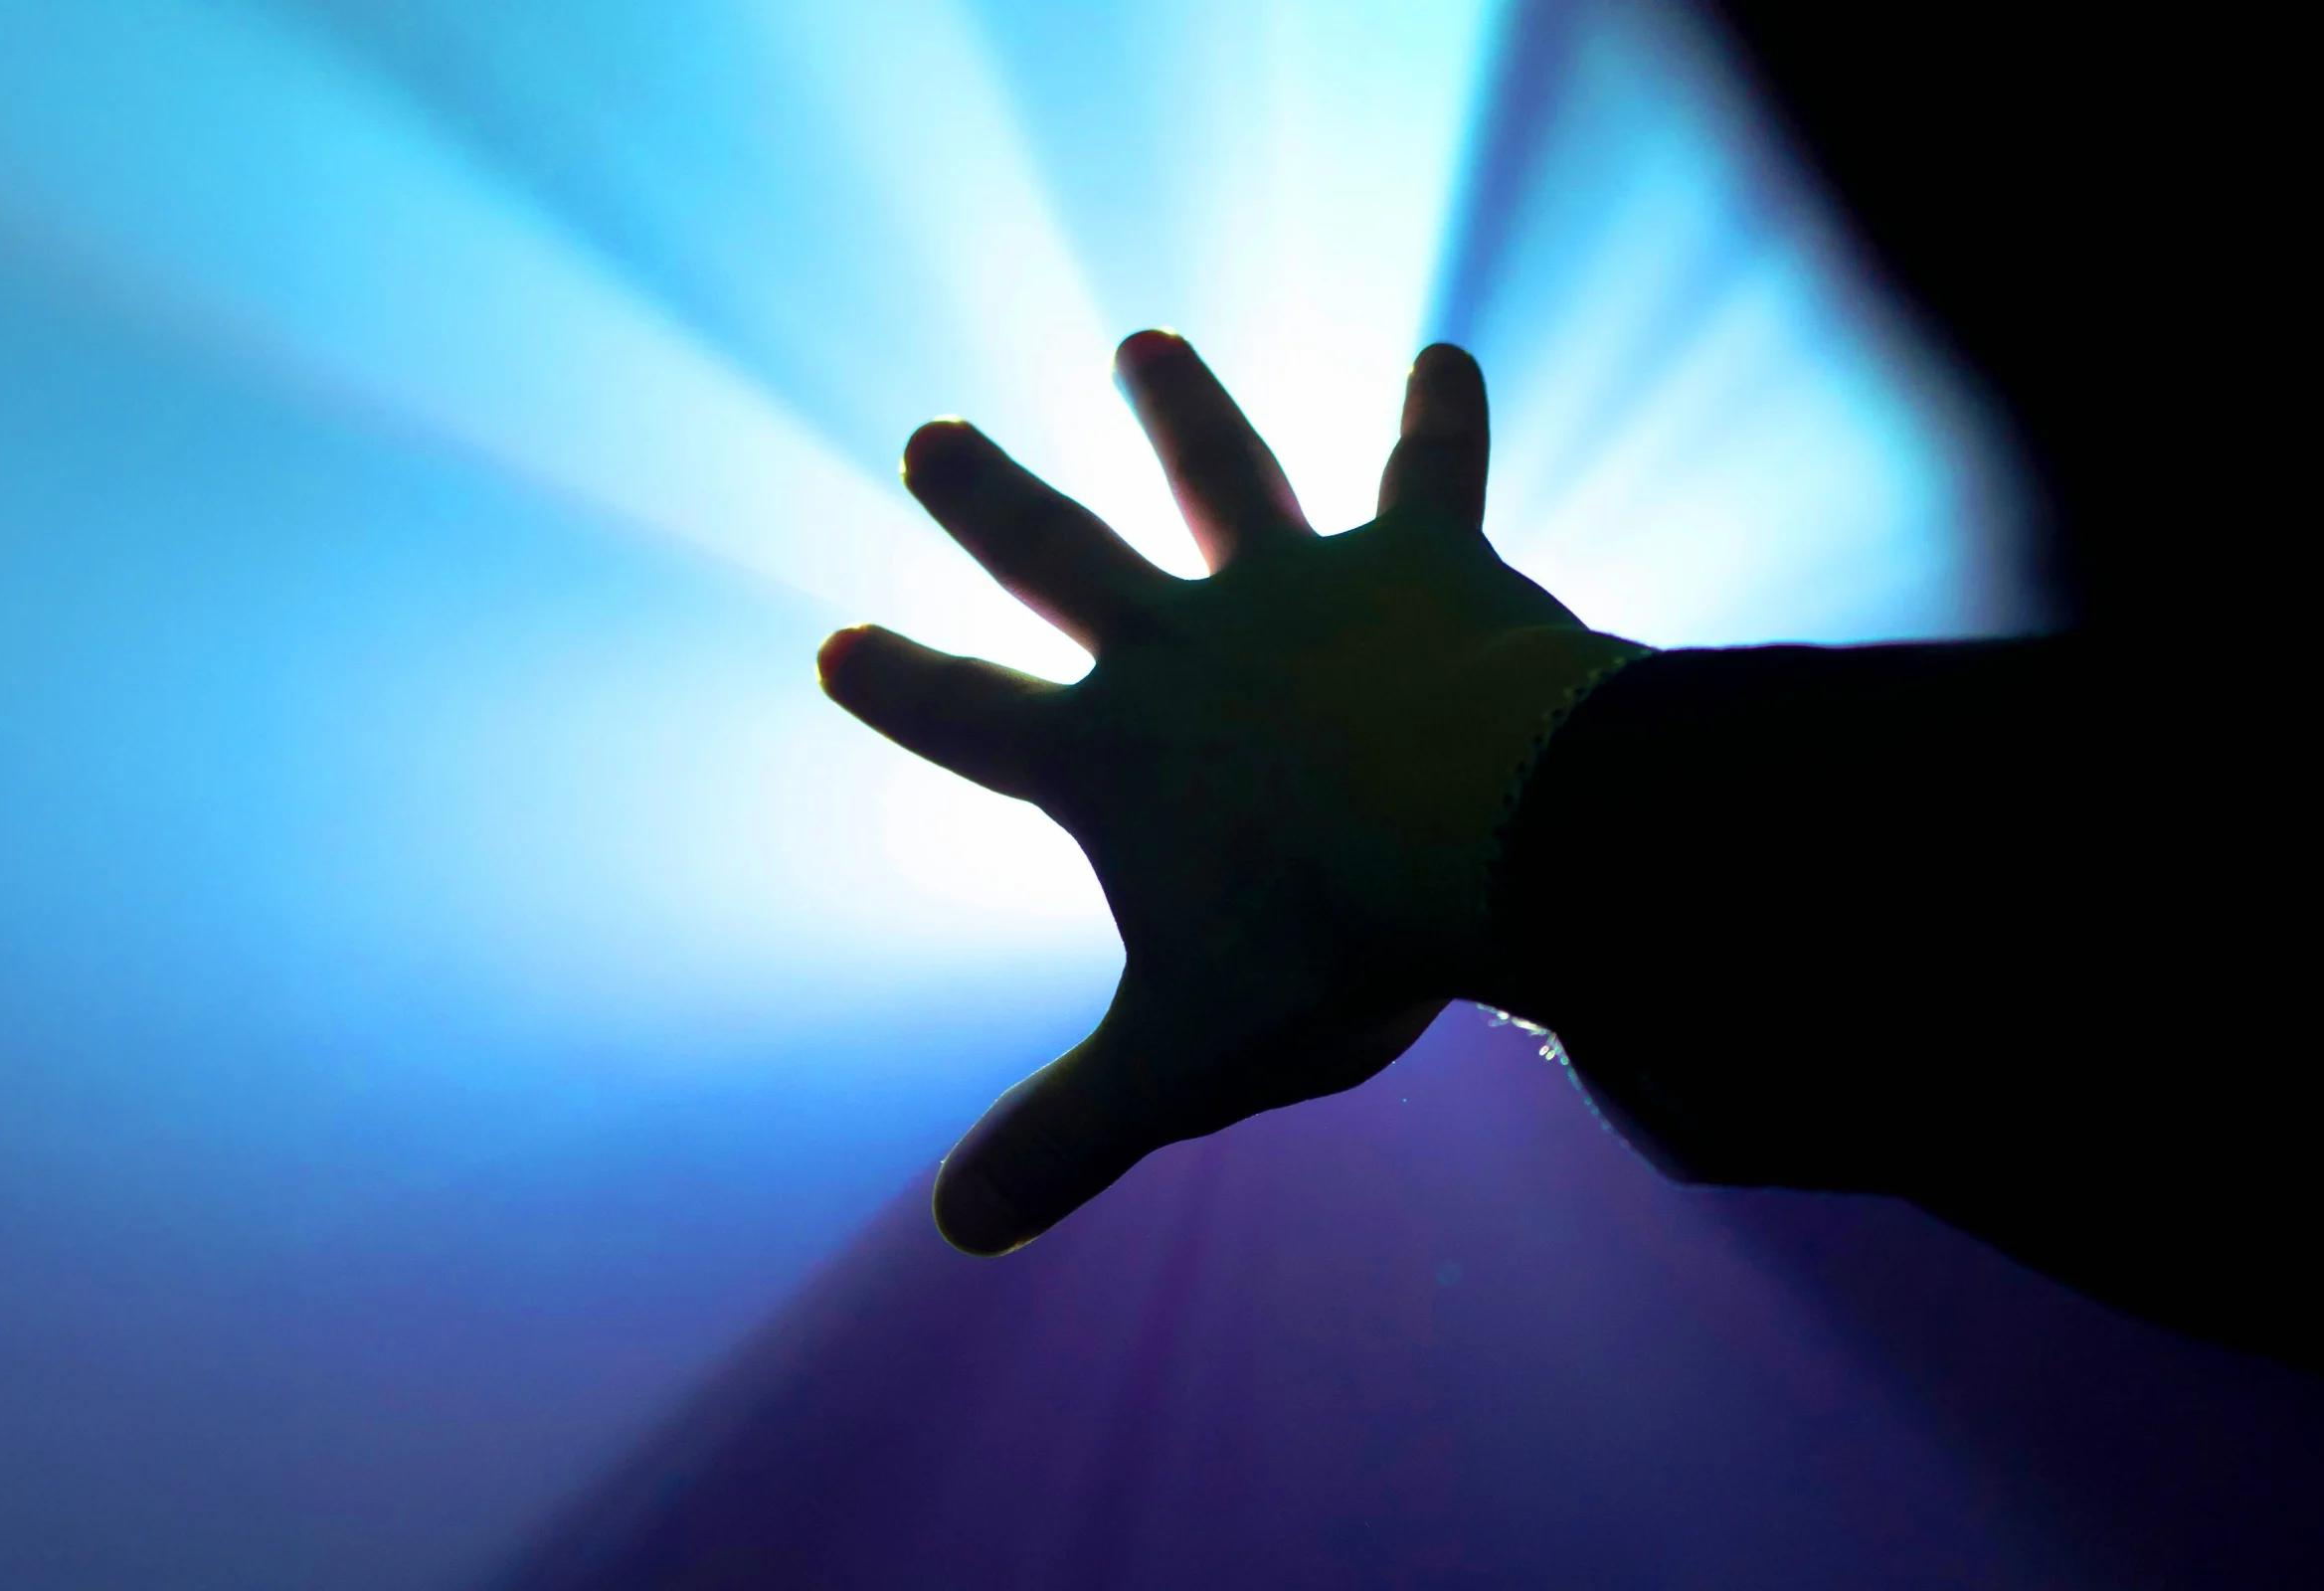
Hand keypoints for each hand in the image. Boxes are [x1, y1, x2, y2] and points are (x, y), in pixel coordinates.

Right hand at [819, 332, 1640, 1253]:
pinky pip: (1430, 472)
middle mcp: (1185, 646)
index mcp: (1111, 758)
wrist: (1487, 833)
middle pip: (1059, 554)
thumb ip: (1071, 1136)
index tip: (836, 646)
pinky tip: (1449, 355)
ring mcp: (1299, 586)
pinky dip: (1439, 416)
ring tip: (1147, 344)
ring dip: (1181, 411)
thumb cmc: (1328, 947)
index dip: (902, 689)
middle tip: (928, 438)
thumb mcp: (1184, 1061)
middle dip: (987, 501)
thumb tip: (957, 1233)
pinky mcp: (1422, 556)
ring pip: (1223, 477)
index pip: (972, 719)